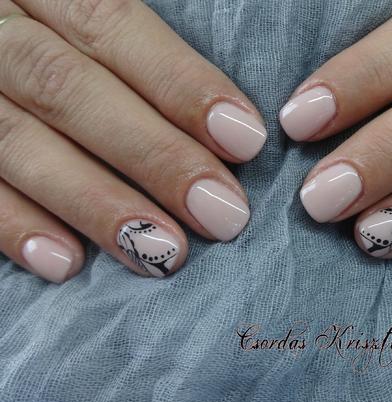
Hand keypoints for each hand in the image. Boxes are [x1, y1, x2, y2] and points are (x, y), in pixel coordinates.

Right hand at [0, 0, 266, 281]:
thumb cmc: (54, 47)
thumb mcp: (75, 23)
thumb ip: (134, 57)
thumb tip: (225, 127)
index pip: (111, 24)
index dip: (180, 83)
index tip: (245, 140)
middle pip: (70, 88)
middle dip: (153, 155)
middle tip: (221, 213)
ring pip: (16, 142)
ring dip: (96, 203)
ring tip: (164, 251)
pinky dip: (12, 226)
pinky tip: (66, 264)